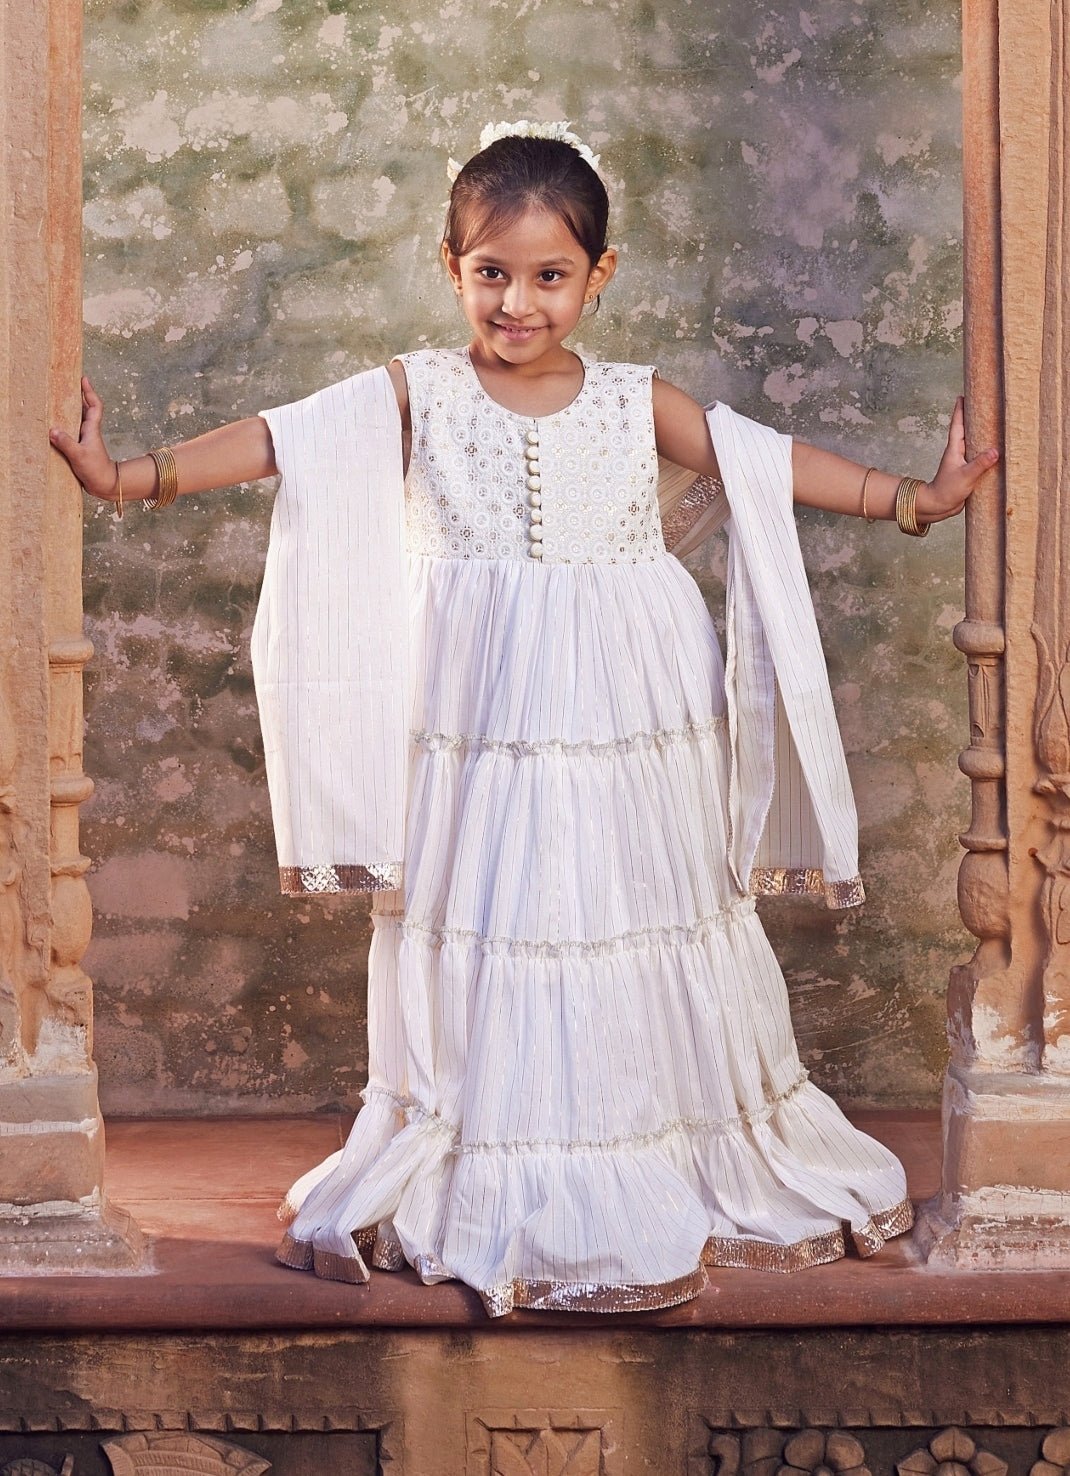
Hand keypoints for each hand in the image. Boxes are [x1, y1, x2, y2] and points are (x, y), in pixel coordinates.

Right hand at [49, 376, 120, 503]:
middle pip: (85, 408)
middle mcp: (89, 431)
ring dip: (70, 409)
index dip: (90, 391)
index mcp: (92, 429)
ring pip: (78, 419)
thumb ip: (66, 443)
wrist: (105, 485)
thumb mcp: (80, 456)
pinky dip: (65, 424)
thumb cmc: (96, 470)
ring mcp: (85, 439)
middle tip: (66, 384)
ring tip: (58, 399)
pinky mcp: (80, 447)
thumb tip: (52, 430)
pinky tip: (55, 425)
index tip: (84, 379)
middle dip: (78, 396)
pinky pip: (72, 430)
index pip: (94, 405)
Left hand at [916, 396, 998, 523]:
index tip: (961, 396)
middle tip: (982, 404)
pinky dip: (986, 452)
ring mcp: (963, 462)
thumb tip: (995, 451)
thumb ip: (980, 464)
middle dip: (973, 418)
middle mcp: (958, 453)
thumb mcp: (965, 476)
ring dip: (981, 434)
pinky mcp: (968, 472)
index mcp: (954, 449)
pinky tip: (995, 450)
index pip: (957, 425)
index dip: (960, 410)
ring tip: (993, 423)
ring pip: (974, 444)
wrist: (938, 507)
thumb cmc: (946, 490)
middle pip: (967, 431)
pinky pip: (979, 457)